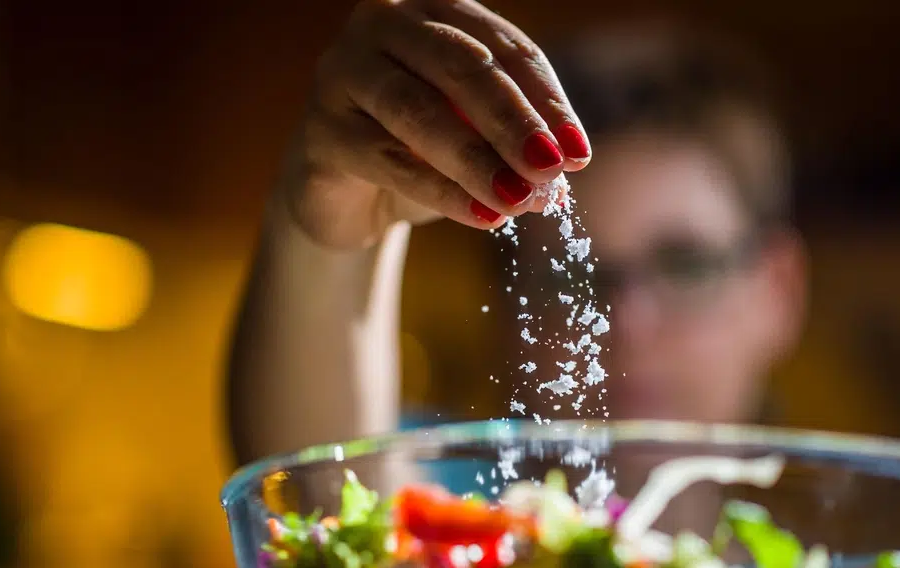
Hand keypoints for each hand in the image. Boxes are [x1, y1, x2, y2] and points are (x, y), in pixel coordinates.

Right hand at [273, 0, 591, 248]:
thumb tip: (563, 168)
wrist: (348, 194)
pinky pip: (387, 160)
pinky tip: (482, 216)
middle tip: (550, 170)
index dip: (547, 102)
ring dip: (477, 159)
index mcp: (436, 10)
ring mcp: (344, 70)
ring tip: (520, 200)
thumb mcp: (475, 137)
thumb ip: (514, 140)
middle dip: (514, 122)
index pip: (506, 48)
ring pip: (418, 110)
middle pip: (462, 66)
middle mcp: (385, 23)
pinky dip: (441, 191)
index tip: (578, 155)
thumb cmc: (423, 152)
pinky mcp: (321, 128)